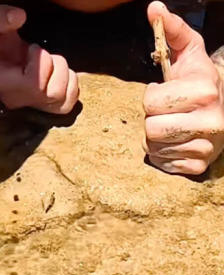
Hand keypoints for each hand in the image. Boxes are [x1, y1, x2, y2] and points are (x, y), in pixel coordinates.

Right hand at [0, 5, 79, 113]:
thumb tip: (18, 17)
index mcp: (0, 85)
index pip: (34, 85)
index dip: (41, 62)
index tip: (30, 48)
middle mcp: (14, 100)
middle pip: (53, 95)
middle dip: (55, 67)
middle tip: (41, 55)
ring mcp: (28, 104)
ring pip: (62, 100)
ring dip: (63, 74)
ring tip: (47, 63)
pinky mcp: (40, 104)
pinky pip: (67, 104)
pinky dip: (70, 85)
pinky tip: (56, 73)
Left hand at [142, 1, 223, 174]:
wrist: (223, 110)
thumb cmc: (196, 80)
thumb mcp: (187, 53)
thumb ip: (171, 31)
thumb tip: (153, 8)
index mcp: (206, 90)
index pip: (150, 101)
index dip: (152, 96)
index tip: (167, 92)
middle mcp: (212, 120)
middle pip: (150, 128)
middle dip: (152, 118)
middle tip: (169, 112)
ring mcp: (208, 146)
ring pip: (153, 148)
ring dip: (155, 138)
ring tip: (172, 126)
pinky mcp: (199, 166)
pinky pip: (164, 164)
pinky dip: (164, 156)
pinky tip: (178, 142)